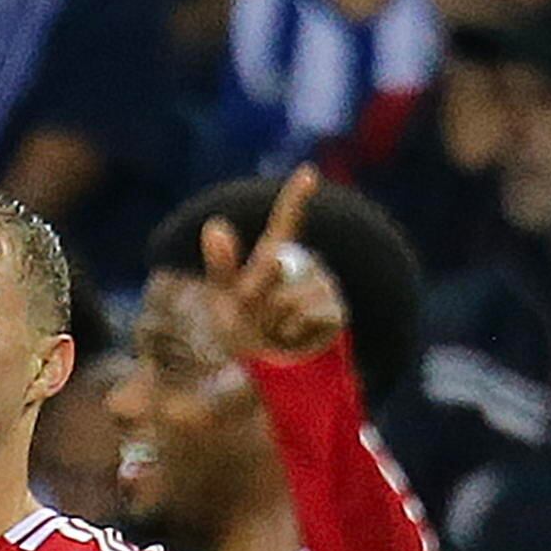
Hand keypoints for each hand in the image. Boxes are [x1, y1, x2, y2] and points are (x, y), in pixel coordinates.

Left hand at [193, 166, 340, 368]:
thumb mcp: (223, 301)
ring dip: (271, 320)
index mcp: (270, 261)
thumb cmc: (242, 337)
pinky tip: (293, 340)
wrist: (263, 378)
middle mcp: (300, 268)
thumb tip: (215, 224)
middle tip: (251, 319)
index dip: (296, 198)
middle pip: (274, 266)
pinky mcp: (335, 312)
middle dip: (254, 296)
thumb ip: (221, 265)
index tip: (308, 172)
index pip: (285, 224)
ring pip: (288, 294)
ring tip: (274, 334)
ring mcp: (320, 288)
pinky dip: (292, 331)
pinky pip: (308, 312)